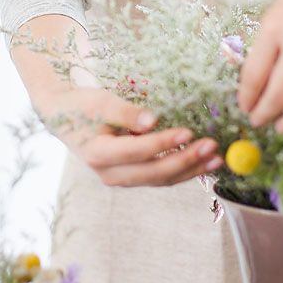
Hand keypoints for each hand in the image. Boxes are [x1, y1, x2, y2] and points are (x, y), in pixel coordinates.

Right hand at [36, 86, 223, 186]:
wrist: (64, 119)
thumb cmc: (82, 106)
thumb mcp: (100, 102)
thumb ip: (126, 112)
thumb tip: (153, 120)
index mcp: (98, 154)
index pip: (136, 151)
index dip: (163, 143)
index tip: (188, 132)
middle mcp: (109, 173)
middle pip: (153, 173)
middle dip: (185, 161)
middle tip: (212, 147)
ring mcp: (122, 178)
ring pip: (161, 179)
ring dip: (191, 170)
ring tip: (217, 158)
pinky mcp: (132, 176)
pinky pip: (161, 177)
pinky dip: (184, 170)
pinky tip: (205, 162)